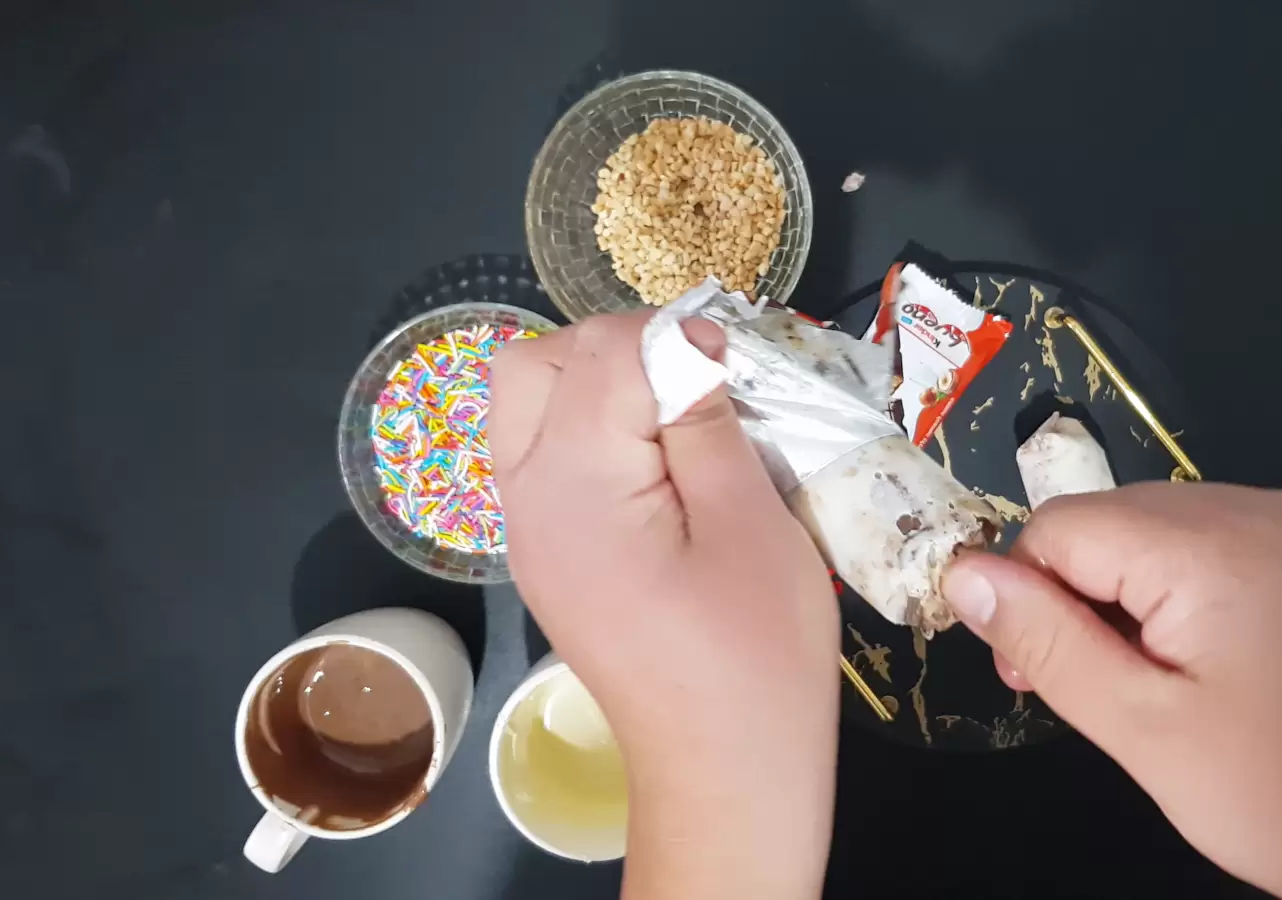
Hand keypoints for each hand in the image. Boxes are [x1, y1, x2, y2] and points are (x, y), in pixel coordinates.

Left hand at [490, 311, 839, 898]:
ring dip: (596, 388)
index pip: (600, 351)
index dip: (676, 340)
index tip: (737, 371)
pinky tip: (656, 468)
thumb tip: (686, 342)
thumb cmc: (756, 654)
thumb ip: (705, 421)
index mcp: (572, 483)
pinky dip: (590, 434)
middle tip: (695, 382)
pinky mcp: (546, 557)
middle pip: (531, 365)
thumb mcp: (751, 521)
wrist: (723, 771)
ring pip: (527, 407)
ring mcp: (527, 532)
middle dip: (613, 350)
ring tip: (676, 419)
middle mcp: (525, 498)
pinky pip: (543, 458)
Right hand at [943, 482, 1281, 899]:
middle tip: (1092, 691)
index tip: (1030, 674)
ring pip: (1157, 531)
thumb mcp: (1146, 730)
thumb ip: (1046, 643)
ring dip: (1127, 595)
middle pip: (1109, 520)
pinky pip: (1214, 545)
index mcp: (1212, 546)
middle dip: (1074, 594)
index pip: (1059, 527)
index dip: (1023, 595)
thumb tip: (961, 576)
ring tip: (1155, 688)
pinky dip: (1182, 593)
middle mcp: (1259, 510)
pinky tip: (1205, 665)